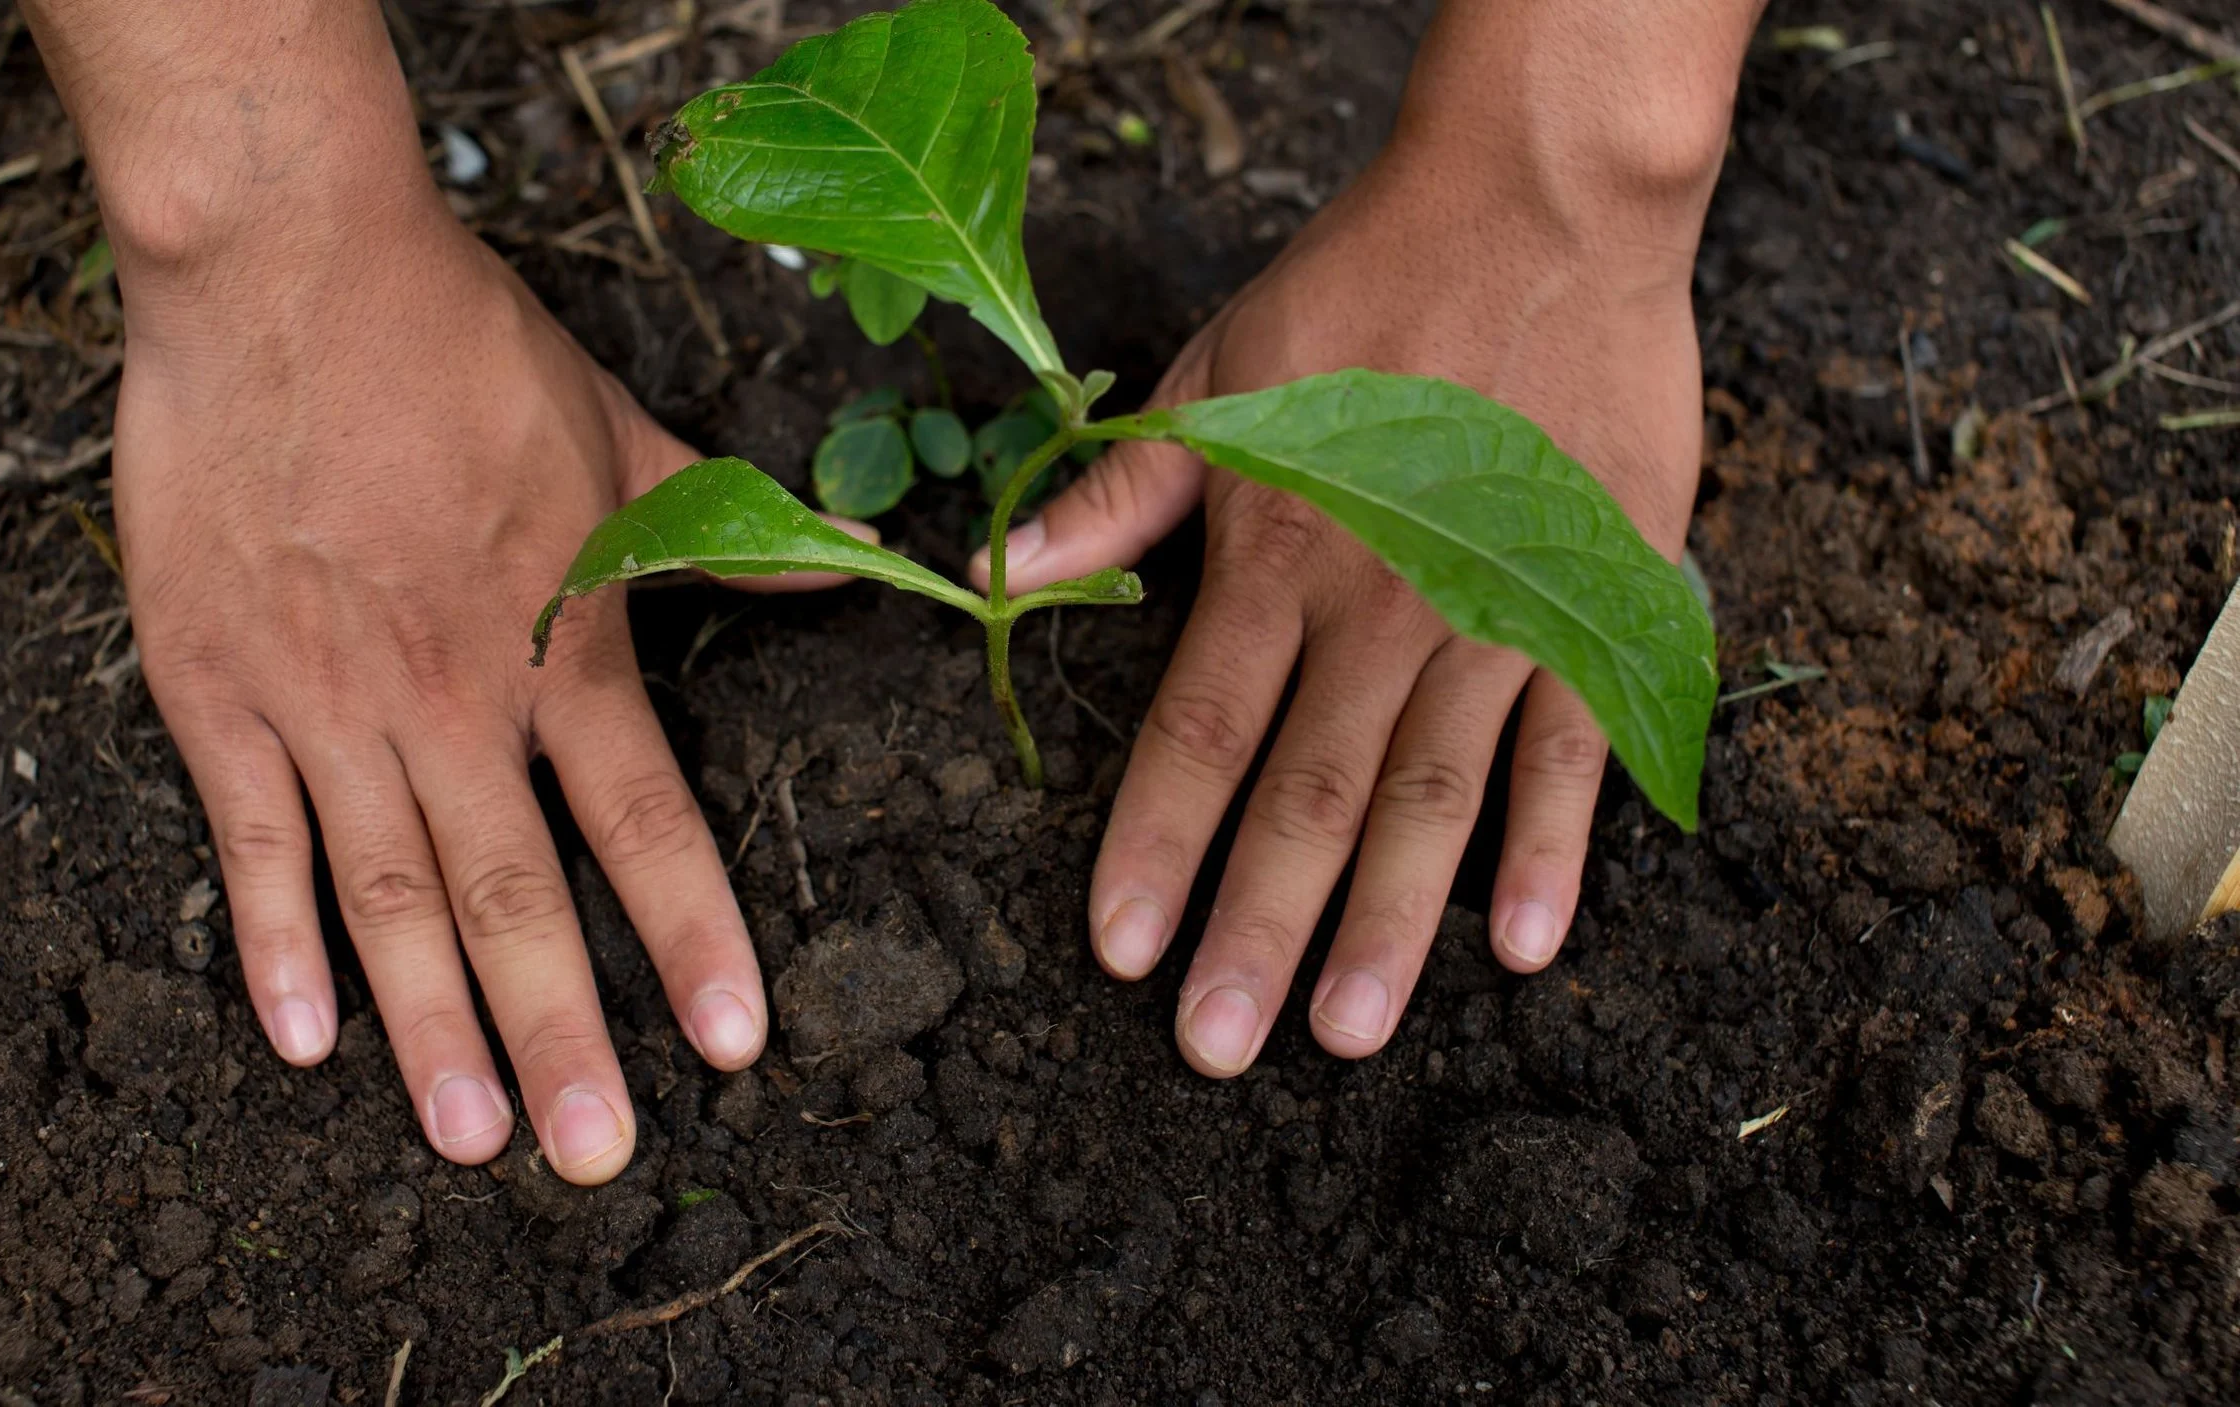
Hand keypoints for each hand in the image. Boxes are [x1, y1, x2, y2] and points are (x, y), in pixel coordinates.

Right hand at [114, 189, 769, 1182]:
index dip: (692, 934)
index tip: (734, 1039)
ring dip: (430, 1029)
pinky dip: (276, 942)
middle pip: (516, 896)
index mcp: (559, 639)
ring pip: (391, 896)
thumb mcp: (621, 431)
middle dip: (563, 1035)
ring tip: (473, 1138)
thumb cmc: (458, 344)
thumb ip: (728, 531)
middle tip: (595, 1155)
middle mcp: (452, 698)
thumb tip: (859, 566)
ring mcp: (328, 703)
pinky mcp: (218, 689)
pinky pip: (253, 842)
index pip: (644, 818)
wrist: (288, 267)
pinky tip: (302, 1039)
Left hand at [973, 21, 1735, 1074]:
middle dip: (1258, 929)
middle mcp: (1381, 608)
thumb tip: (1003, 576)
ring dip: (1390, 921)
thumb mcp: (1214, 376)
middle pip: (1308, 796)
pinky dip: (1552, 842)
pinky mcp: (1594, 600)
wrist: (1541, 208)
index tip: (1121, 954)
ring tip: (1347, 1031)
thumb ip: (1120, 498)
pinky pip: (1573, 741)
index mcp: (1276, 556)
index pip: (1199, 734)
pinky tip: (1523, 940)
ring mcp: (1496, 611)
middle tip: (1220, 1048)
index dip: (1154, 849)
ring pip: (1434, 794)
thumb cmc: (1362, 285)